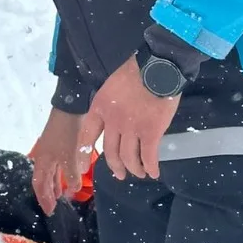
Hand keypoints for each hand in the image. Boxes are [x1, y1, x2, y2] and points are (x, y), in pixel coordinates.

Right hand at [30, 107, 94, 215]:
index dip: (43, 199)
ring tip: (59, 197)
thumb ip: (71, 175)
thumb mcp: (69, 156)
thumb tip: (72, 189)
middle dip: (47, 195)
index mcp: (42, 161)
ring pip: (50, 173)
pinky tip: (67, 179)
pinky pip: (57, 166)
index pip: (39, 185)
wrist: (69, 109)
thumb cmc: (66, 133)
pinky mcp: (58, 146)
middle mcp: (43, 158)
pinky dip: (60, 175)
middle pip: (42, 180)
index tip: (49, 211)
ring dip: (53, 185)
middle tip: (53, 208)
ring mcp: (51, 152)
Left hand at [84, 56, 179, 180]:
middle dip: (115, 167)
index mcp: (100, 108)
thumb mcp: (111, 87)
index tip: (84, 167)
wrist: (158, 68)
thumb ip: (109, 106)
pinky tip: (154, 172)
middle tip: (120, 174)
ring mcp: (131, 129)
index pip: (87, 136)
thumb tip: (112, 120)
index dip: (84, 154)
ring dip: (134, 169)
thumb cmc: (136, 72)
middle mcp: (113, 122)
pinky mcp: (151, 132)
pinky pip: (148, 156)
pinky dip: (151, 167)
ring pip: (129, 158)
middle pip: (110, 152)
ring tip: (139, 173)